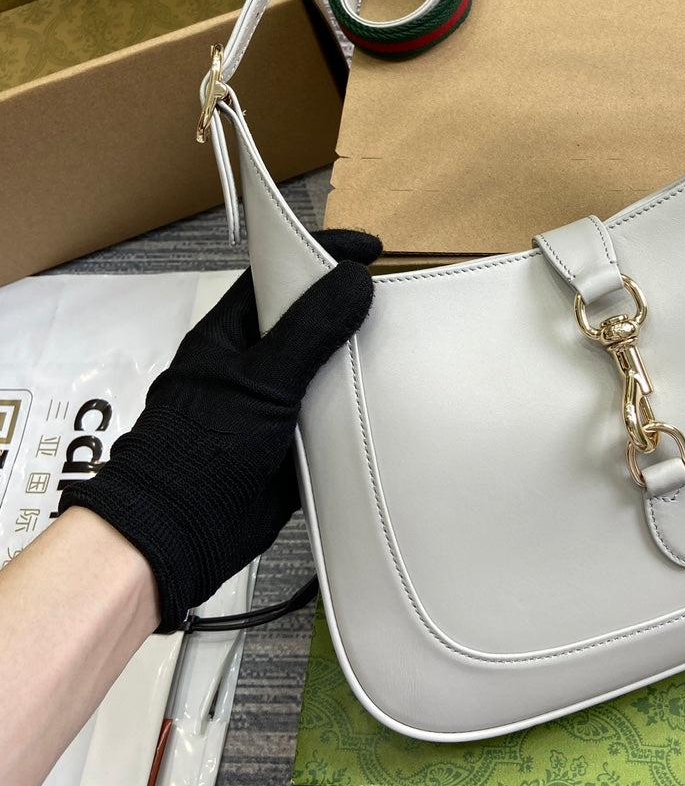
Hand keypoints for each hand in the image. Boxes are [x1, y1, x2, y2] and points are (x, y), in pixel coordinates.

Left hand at [58, 229, 381, 631]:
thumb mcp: (262, 380)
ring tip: (405, 350)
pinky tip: (391, 407)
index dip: (322, 256)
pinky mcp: (292, 446)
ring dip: (357, 367)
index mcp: (231, 335)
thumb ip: (310, 330)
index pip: (279, 278)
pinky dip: (356, 415)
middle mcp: (253, 365)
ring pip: (323, 372)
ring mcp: (273, 406)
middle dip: (349, 312)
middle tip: (397, 303)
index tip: (371, 250)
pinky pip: (332, 419)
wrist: (179, 535)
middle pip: (309, 324)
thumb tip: (355, 279)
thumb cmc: (199, 448)